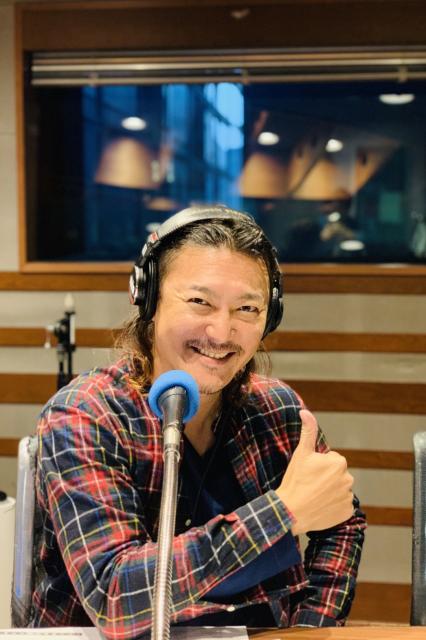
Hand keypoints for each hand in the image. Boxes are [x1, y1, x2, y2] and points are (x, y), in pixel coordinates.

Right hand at [276, 409, 353, 534]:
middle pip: (336, 475)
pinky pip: (342, 505)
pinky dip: (333, 506)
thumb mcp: (301, 453)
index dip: (318, 465)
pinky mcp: (347, 512)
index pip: (331, 460)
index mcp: (339, 462)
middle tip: (310, 484)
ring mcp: (348, 497)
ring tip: (314, 496)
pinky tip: (321, 506)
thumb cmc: (296, 480)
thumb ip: (308, 431)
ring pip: (339, 489)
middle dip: (326, 478)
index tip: (308, 472)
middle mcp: (348, 478)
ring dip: (330, 491)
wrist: (292, 511)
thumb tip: (305, 411)